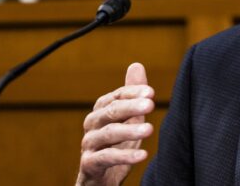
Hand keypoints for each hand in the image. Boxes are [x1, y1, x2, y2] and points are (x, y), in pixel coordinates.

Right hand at [76, 63, 154, 185]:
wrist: (99, 181)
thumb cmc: (114, 147)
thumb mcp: (127, 120)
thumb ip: (131, 95)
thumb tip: (136, 65)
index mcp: (101, 111)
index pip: (115, 96)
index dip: (132, 93)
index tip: (151, 92)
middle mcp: (92, 125)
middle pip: (110, 112)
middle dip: (130, 107)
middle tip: (151, 104)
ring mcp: (89, 145)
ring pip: (108, 134)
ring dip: (129, 131)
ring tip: (149, 129)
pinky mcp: (89, 165)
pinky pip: (106, 158)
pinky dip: (124, 157)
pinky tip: (143, 155)